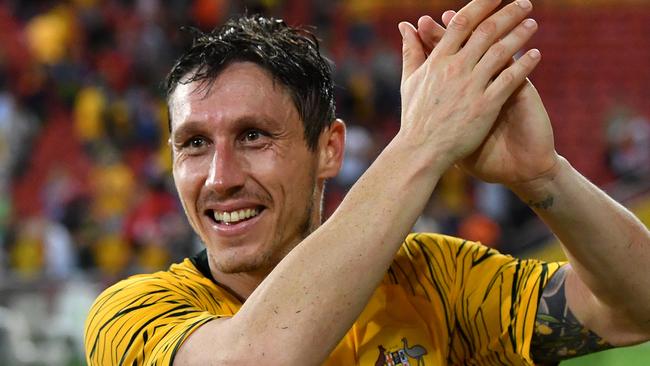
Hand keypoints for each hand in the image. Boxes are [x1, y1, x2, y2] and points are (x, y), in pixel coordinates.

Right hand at [398, 0, 542, 173]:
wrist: (422, 150)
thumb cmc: (414, 118)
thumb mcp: (410, 80)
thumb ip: (411, 51)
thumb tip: (406, 27)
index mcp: (437, 61)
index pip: (461, 23)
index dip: (481, 5)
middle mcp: (455, 68)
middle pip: (486, 31)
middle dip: (507, 13)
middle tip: (524, 2)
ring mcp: (471, 86)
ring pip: (500, 51)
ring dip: (519, 34)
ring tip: (533, 22)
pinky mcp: (485, 105)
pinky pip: (509, 79)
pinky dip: (524, 64)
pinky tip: (536, 54)